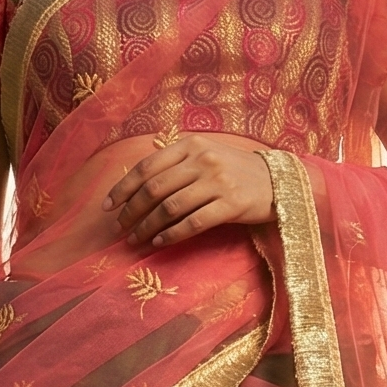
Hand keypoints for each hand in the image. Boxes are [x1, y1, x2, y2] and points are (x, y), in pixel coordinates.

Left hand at [105, 134, 273, 247]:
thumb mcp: (206, 154)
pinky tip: (159, 242)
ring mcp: (218, 182)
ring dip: (147, 226)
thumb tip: (138, 183)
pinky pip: (193, 223)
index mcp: (191, 144)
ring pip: (170, 208)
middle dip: (131, 211)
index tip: (108, 206)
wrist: (278, 181)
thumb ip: (177, 162)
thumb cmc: (236, 170)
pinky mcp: (231, 205)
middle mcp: (203, 160)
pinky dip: (171, 234)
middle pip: (155, 189)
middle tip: (120, 227)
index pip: (147, 167)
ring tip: (136, 239)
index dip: (123, 188)